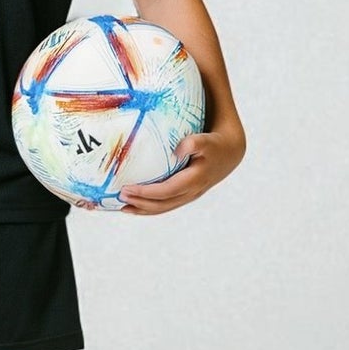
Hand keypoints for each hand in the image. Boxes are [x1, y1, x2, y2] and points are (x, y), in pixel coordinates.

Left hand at [117, 124, 245, 214]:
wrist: (230, 153)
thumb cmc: (214, 143)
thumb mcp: (207, 140)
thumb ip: (194, 143)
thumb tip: (178, 150)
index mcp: (194, 180)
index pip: (166, 191)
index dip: (146, 193)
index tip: (126, 189)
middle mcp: (191, 192)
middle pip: (162, 204)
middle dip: (139, 203)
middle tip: (118, 198)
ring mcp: (188, 196)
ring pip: (163, 208)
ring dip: (142, 209)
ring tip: (122, 207)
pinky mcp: (186, 195)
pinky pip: (165, 205)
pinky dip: (149, 207)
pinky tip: (135, 205)